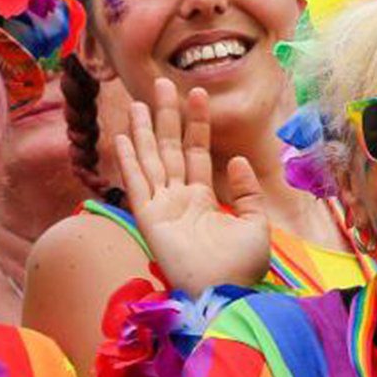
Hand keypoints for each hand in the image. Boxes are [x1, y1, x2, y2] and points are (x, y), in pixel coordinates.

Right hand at [115, 77, 271, 293]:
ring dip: (143, 131)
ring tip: (137, 101)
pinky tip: (121, 137)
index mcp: (203, 200)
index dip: (196, 123)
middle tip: (162, 83)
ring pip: (150, 161)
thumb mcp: (255, 223)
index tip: (196, 93)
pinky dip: (128, 161)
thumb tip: (237, 160)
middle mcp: (179, 200)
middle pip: (170, 149)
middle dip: (166, 116)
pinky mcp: (149, 220)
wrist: (227, 293)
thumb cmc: (242, 267)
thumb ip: (246, 192)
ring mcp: (162, 209)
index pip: (197, 152)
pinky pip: (136, 184)